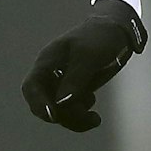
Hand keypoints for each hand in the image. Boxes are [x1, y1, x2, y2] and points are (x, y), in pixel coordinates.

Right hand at [21, 0, 147, 131]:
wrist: (119, 32)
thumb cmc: (101, 38)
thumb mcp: (89, 56)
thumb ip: (76, 78)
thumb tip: (61, 103)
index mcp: (48, 62)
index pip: (32, 87)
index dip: (38, 103)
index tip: (52, 116)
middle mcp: (52, 74)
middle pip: (46, 104)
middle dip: (65, 115)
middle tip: (89, 118)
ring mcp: (64, 83)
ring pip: (60, 110)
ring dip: (75, 118)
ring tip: (95, 118)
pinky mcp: (76, 88)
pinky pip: (72, 108)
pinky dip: (81, 113)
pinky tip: (92, 105)